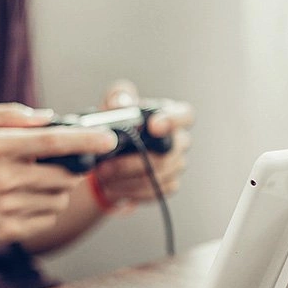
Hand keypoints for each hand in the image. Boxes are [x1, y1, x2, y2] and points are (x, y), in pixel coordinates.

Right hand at [0, 103, 117, 246]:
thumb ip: (12, 112)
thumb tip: (50, 117)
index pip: (53, 142)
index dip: (86, 140)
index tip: (108, 140)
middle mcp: (2, 179)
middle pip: (65, 175)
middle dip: (70, 170)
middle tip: (57, 166)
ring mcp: (6, 207)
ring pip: (60, 199)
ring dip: (57, 190)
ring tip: (33, 183)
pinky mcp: (10, 230)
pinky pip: (49, 218)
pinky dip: (45, 209)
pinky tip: (25, 201)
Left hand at [92, 80, 193, 206]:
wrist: (111, 157)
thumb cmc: (119, 126)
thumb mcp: (113, 106)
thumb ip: (118, 97)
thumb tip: (121, 104)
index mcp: (170, 115)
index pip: (185, 115)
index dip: (173, 121)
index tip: (153, 126)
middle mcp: (179, 140)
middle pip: (168, 152)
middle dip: (134, 160)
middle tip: (106, 164)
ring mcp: (177, 164)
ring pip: (158, 174)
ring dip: (126, 177)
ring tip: (102, 175)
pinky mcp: (169, 184)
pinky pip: (154, 190)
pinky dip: (130, 190)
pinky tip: (113, 185)